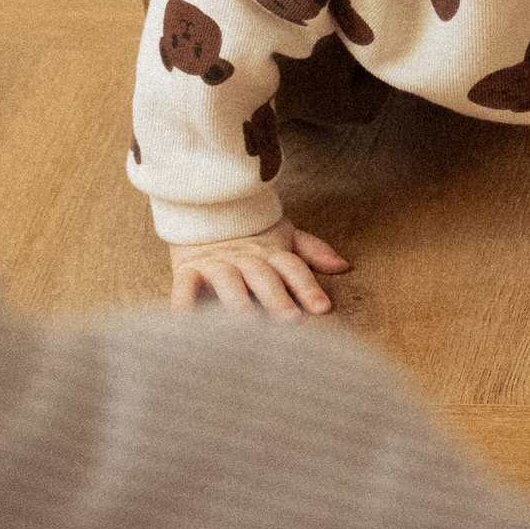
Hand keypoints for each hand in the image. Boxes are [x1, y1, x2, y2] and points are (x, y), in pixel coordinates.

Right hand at [169, 226, 348, 317]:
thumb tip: (344, 266)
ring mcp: (216, 264)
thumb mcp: (283, 236)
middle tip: (290, 321)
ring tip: (246, 322)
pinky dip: (185, 301)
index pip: (292, 267)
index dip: (307, 286)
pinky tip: (188, 321)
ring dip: (237, 301)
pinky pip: (185, 285)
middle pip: (263, 277)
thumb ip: (312, 251)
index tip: (322, 308)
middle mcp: (245, 259)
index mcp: (271, 252)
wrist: (203, 206)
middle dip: (277, 298)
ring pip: (228, 282)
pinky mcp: (188, 269)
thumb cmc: (250, 232)